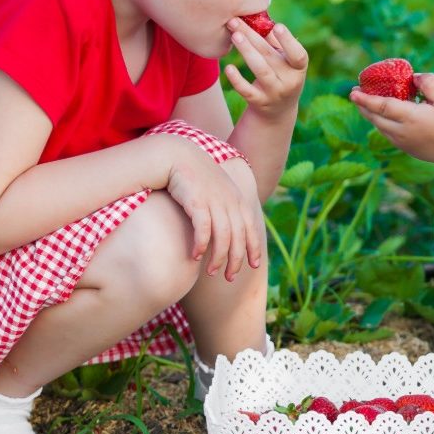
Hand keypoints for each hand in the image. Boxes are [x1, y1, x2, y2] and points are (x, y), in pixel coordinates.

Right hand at [163, 144, 263, 281]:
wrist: (178, 156)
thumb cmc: (197, 177)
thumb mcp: (219, 190)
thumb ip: (228, 207)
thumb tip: (231, 229)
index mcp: (237, 199)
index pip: (251, 228)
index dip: (253, 247)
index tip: (254, 265)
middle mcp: (230, 201)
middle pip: (238, 237)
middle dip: (236, 260)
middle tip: (230, 278)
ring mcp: (215, 201)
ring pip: (223, 237)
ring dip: (218, 258)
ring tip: (211, 272)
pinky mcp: (197, 202)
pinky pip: (203, 229)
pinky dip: (201, 244)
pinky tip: (196, 256)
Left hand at [224, 19, 307, 120]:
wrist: (277, 112)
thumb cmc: (280, 75)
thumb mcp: (283, 61)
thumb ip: (275, 41)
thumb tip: (259, 16)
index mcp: (298, 69)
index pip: (298, 55)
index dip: (289, 42)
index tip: (277, 26)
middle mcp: (290, 82)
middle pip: (270, 56)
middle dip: (252, 36)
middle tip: (235, 21)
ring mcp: (275, 93)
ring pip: (260, 70)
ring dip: (246, 51)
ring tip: (234, 35)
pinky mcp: (259, 103)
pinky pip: (247, 91)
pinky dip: (237, 79)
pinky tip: (228, 67)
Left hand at [349, 72, 433, 165]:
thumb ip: (429, 83)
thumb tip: (412, 77)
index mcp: (411, 118)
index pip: (382, 107)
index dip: (366, 99)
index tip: (353, 92)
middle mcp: (401, 132)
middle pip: (374, 118)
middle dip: (362, 105)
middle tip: (355, 92)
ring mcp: (401, 142)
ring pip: (378, 126)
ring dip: (369, 114)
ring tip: (364, 101)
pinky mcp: (403, 148)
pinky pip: (386, 132)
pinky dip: (379, 121)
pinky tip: (380, 114)